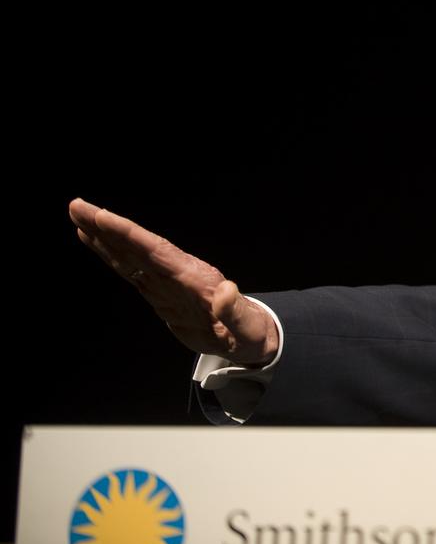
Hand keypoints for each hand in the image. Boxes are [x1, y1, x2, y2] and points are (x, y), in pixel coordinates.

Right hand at [68, 198, 278, 365]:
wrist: (247, 338)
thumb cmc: (249, 331)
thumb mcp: (246, 326)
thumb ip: (234, 311)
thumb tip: (227, 291)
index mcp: (193, 278)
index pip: (155, 251)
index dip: (129, 234)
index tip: (103, 216)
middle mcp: (177, 274)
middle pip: (137, 246)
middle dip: (107, 227)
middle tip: (77, 206)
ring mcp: (166, 282)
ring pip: (129, 255)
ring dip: (104, 237)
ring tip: (79, 216)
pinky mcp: (160, 293)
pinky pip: (131, 271)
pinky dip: (112, 256)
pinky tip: (96, 244)